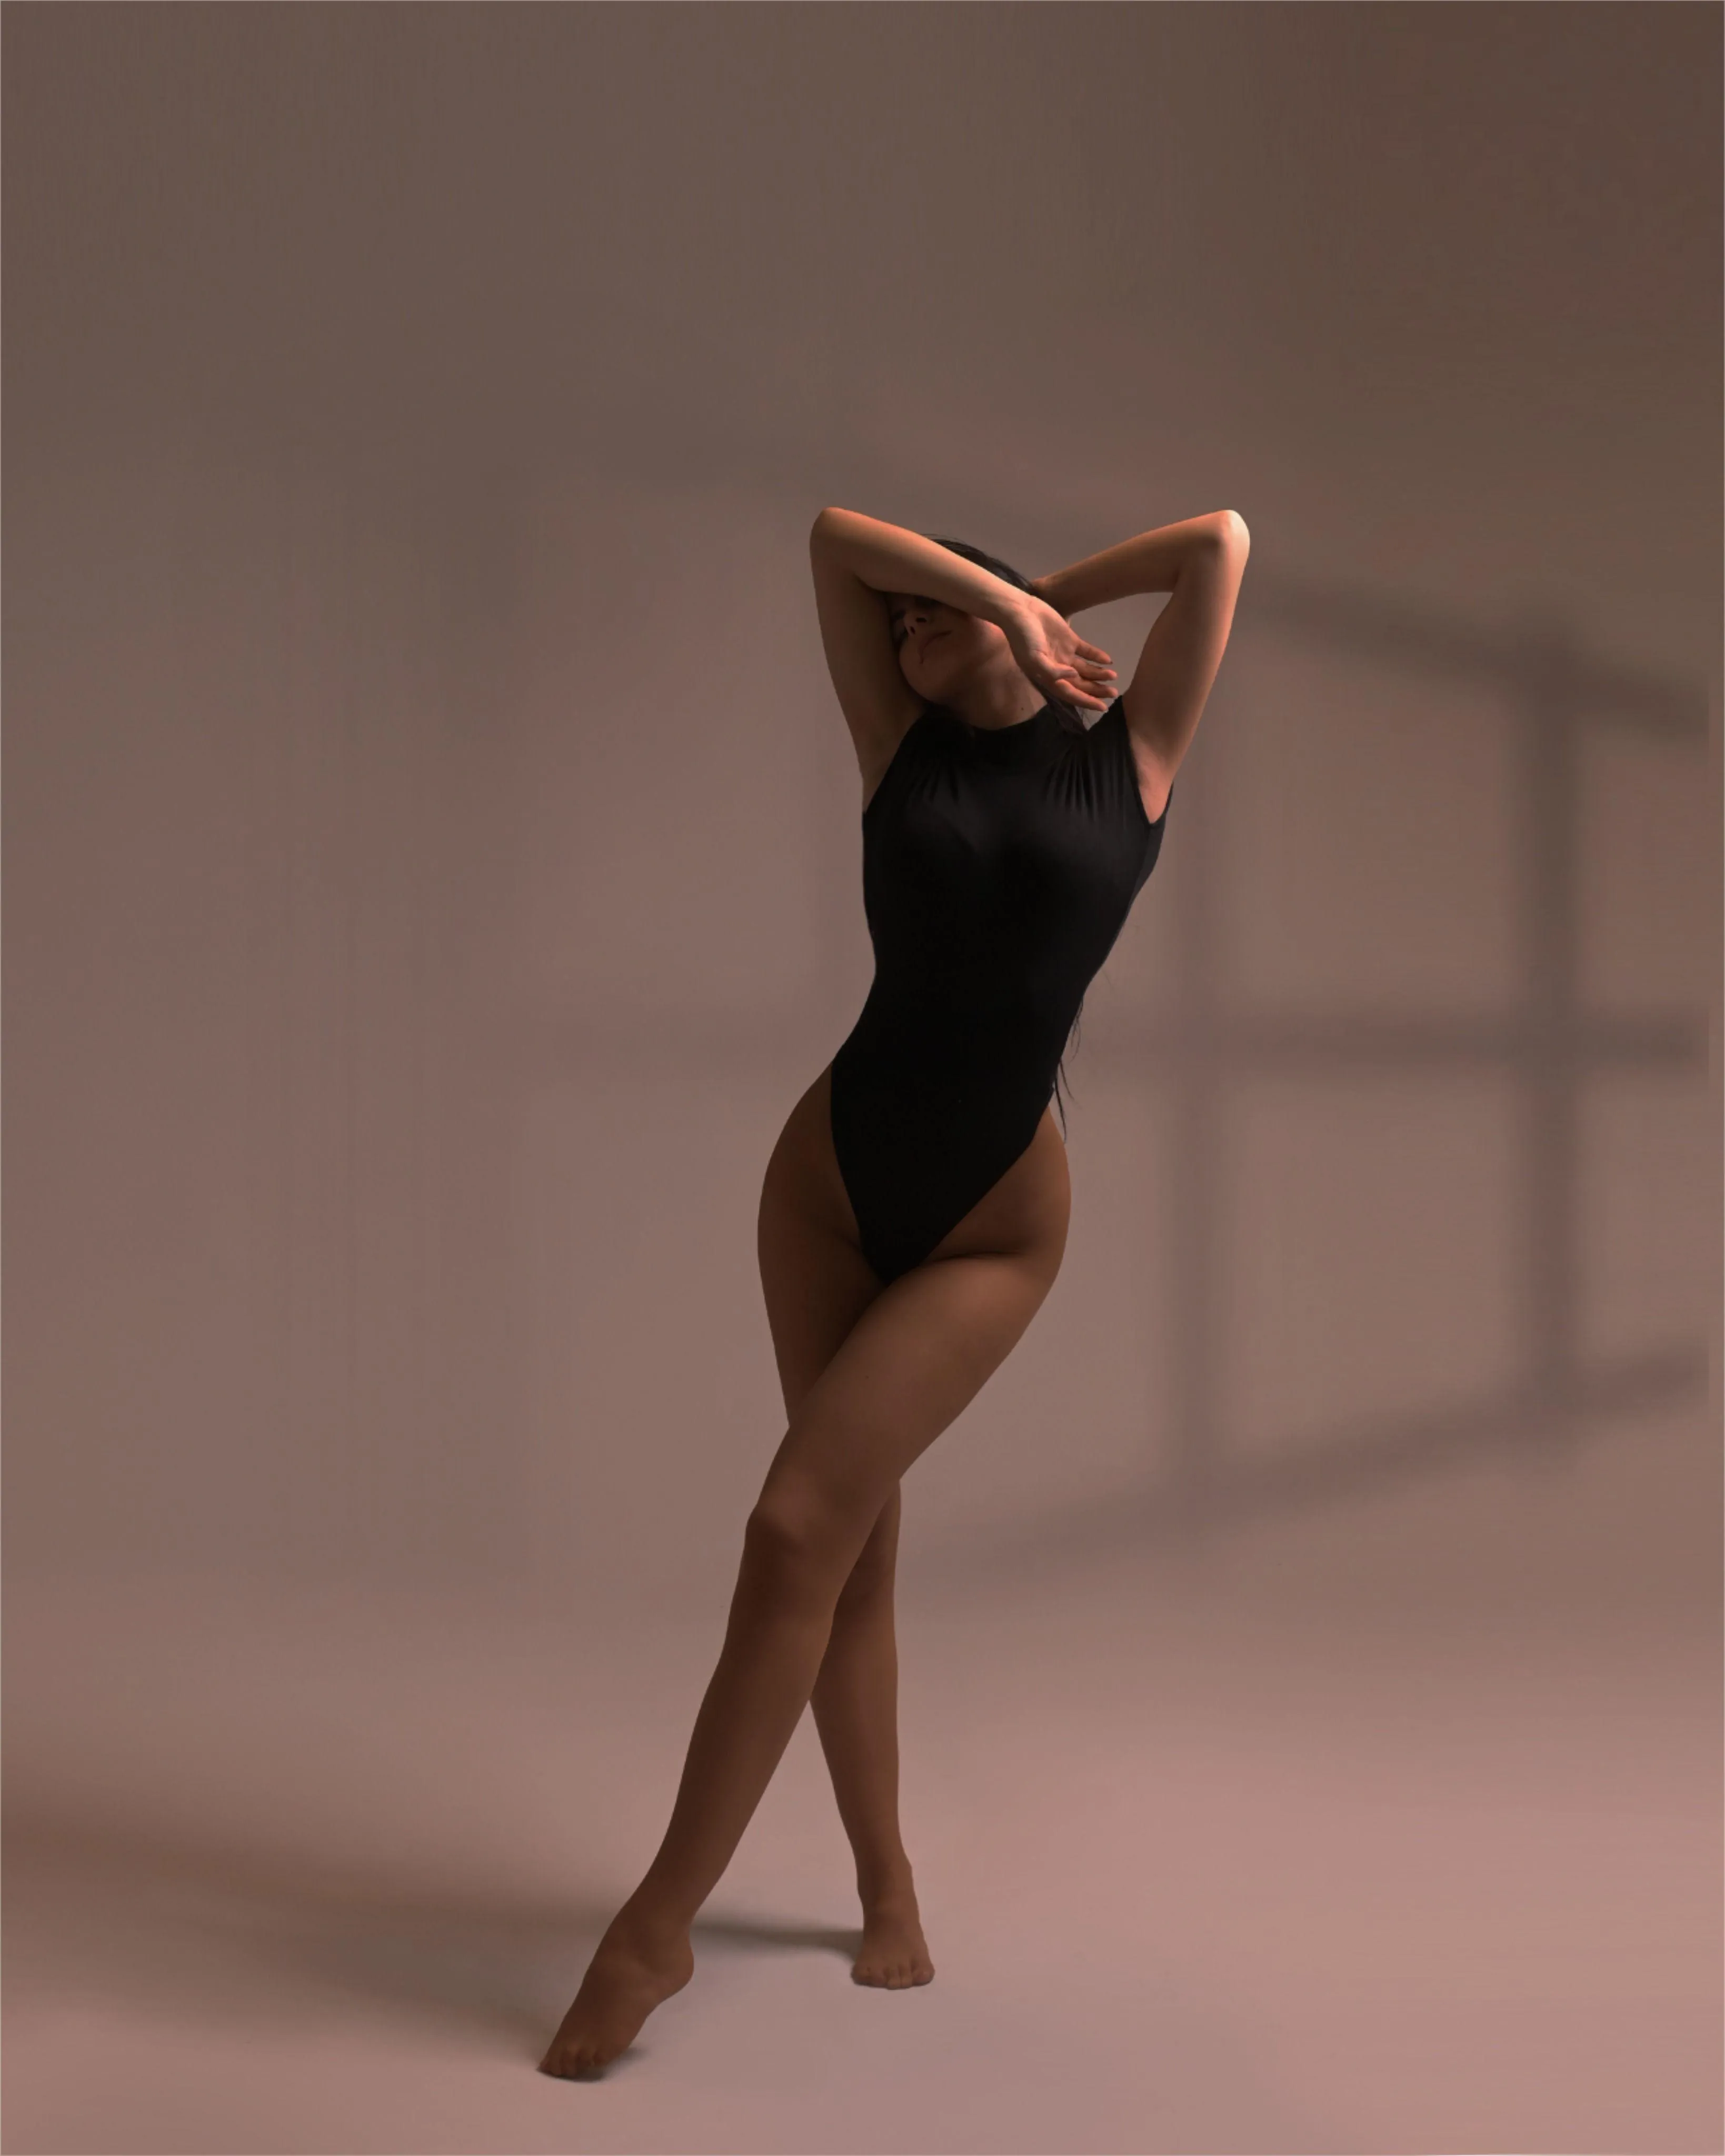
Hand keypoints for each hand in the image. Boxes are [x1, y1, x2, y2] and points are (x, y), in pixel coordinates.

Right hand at [1002, 594, 1116, 712]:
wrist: (1020, 611)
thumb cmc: (1023, 637)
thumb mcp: (1034, 658)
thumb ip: (1053, 671)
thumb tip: (1075, 676)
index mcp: (1048, 677)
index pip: (1070, 693)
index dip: (1086, 701)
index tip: (1103, 707)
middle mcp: (1058, 668)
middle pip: (1080, 684)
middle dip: (1096, 690)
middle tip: (1113, 693)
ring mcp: (1064, 653)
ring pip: (1085, 669)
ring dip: (1098, 674)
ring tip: (1114, 676)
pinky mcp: (1069, 639)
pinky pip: (1086, 651)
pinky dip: (1097, 656)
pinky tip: (1108, 660)